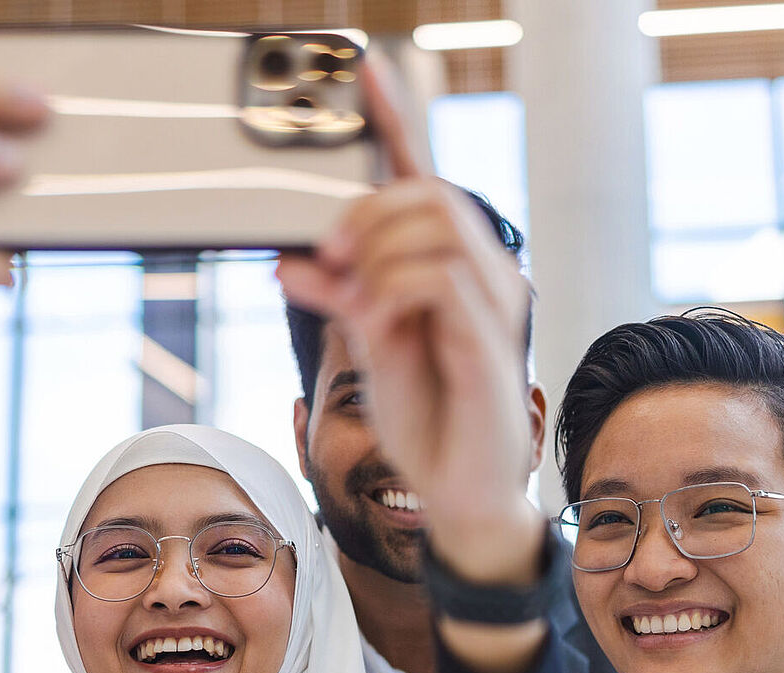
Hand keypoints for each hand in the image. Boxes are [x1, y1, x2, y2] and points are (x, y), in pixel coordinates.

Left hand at [277, 53, 540, 587]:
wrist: (457, 490)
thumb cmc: (426, 418)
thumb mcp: (369, 348)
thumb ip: (340, 299)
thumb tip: (290, 261)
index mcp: (449, 270)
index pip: (425, 181)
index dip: (397, 122)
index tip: (362, 72)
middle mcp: (480, 275)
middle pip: (429, 192)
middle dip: (368, 209)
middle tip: (327, 251)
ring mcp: (492, 305)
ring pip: (438, 226)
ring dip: (378, 249)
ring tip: (350, 293)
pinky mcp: (491, 343)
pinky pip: (443, 282)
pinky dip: (394, 288)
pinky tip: (373, 316)